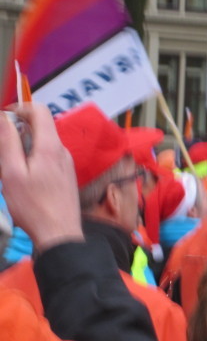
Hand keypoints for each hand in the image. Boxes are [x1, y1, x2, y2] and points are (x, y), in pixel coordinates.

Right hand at [0, 104, 83, 250]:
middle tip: (3, 152)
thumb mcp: (11, 173)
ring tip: (12, 172)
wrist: (59, 233)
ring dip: (24, 149)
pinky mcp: (66, 175)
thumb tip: (4, 118)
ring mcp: (66, 163)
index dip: (20, 108)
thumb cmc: (33, 207)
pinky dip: (33, 160)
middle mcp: (62, 151)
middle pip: (41, 127)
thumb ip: (8, 142)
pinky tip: (25, 182)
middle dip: (18, 132)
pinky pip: (48, 158)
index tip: (3, 117)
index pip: (40, 111)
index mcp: (50, 147)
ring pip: (43, 144)